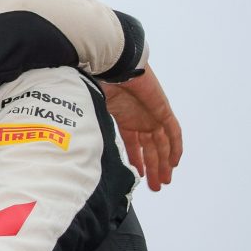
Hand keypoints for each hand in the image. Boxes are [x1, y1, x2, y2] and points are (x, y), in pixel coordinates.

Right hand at [102, 66, 182, 190]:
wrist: (113, 63)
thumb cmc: (99, 81)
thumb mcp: (93, 110)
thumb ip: (91, 127)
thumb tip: (74, 145)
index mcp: (126, 117)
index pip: (136, 144)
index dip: (138, 160)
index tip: (139, 177)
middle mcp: (141, 117)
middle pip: (151, 148)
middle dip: (154, 168)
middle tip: (156, 187)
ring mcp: (152, 114)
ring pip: (162, 144)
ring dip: (164, 163)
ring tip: (164, 182)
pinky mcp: (162, 109)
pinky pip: (173, 132)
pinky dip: (175, 147)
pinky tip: (174, 163)